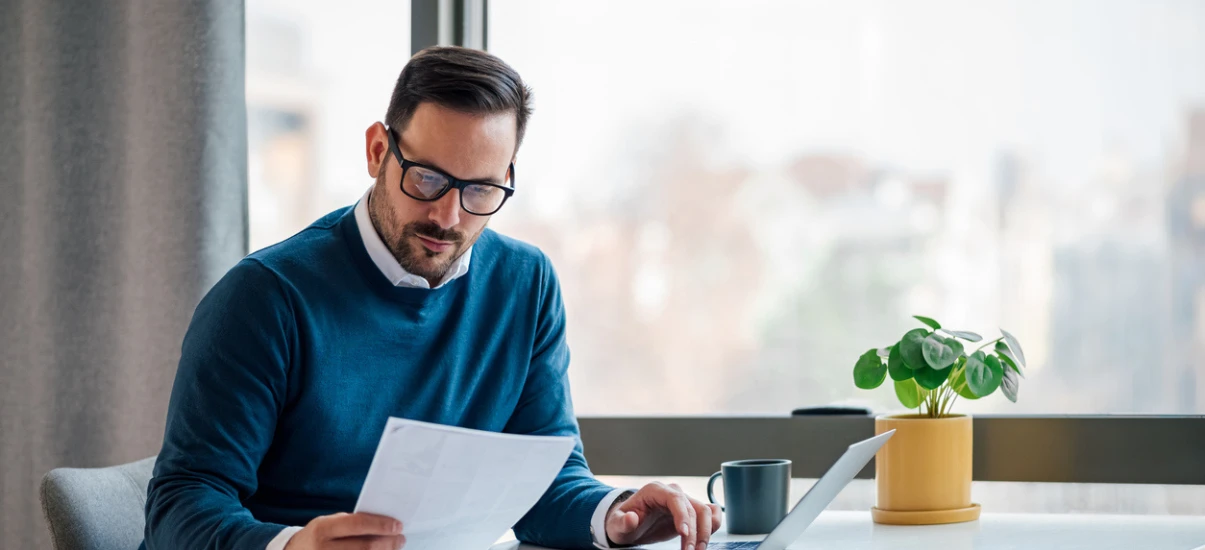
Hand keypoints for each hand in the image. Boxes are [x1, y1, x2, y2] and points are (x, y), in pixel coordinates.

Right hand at [284, 512, 405, 549]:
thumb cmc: (318, 536)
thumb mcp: (328, 523)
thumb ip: (351, 523)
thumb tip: (383, 524)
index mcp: (322, 529)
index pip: (358, 524)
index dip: (381, 525)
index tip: (397, 525)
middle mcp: (323, 549)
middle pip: (365, 547)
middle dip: (388, 542)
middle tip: (401, 538)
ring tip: (394, 547)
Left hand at [604, 482, 721, 549]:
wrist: (629, 523)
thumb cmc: (622, 522)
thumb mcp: (616, 524)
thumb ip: (622, 522)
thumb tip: (631, 518)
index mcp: (655, 491)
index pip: (675, 499)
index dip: (683, 515)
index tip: (684, 534)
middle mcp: (672, 493)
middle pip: (693, 508)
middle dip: (695, 532)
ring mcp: (683, 501)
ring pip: (705, 511)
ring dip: (706, 532)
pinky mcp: (690, 512)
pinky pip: (709, 513)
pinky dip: (713, 524)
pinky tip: (707, 539)